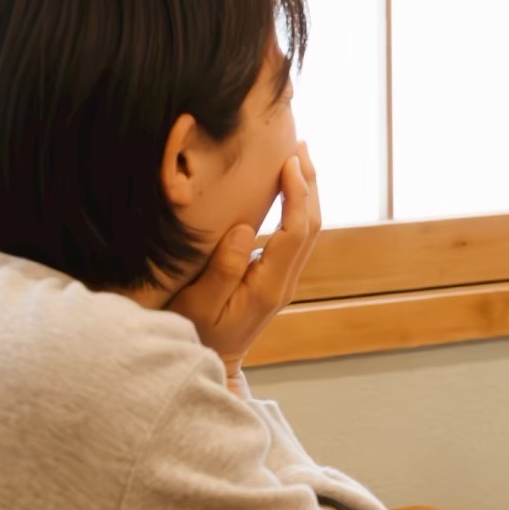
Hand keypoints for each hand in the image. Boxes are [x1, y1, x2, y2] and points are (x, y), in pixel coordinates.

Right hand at [164, 145, 320, 370]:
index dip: (298, 193)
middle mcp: (285, 281)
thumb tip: (245, 230)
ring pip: (307, 228)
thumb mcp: (199, 306)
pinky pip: (295, 235)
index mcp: (270, 285)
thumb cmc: (197, 335)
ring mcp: (284, 279)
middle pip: (311, 224)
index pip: (296, 231)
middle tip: (300, 144)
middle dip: (309, 182)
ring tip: (297, 155)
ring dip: (306, 191)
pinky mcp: (277, 277)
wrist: (212, 365)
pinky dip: (296, 205)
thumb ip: (222, 270)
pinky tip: (286, 186)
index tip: (290, 160)